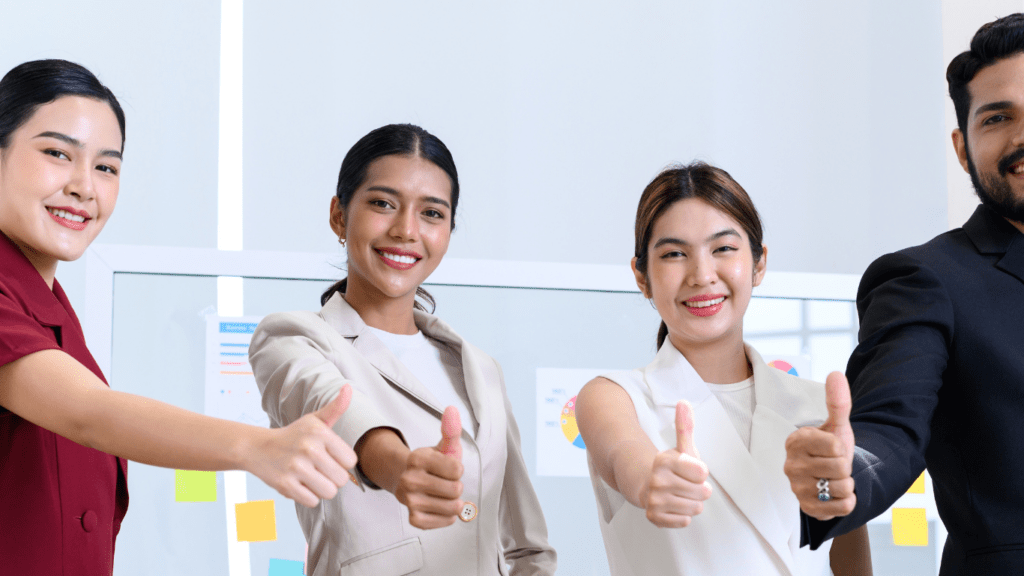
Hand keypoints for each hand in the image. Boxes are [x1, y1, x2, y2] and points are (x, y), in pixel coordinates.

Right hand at [248, 384, 358, 507]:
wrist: (257, 447)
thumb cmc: (293, 435)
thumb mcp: (314, 420)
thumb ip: (335, 408)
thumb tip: (348, 389)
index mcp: (320, 432)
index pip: (351, 461)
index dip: (342, 463)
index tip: (329, 457)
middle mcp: (309, 448)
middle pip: (341, 480)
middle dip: (332, 478)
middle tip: (318, 469)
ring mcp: (296, 467)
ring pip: (329, 492)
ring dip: (322, 489)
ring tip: (311, 478)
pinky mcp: (285, 485)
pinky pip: (312, 501)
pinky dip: (308, 497)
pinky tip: (299, 484)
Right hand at [395, 406, 464, 528]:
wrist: (407, 479)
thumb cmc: (432, 463)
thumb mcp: (443, 445)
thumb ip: (451, 429)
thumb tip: (452, 409)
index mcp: (418, 459)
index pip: (457, 470)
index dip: (457, 469)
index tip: (448, 467)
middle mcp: (410, 480)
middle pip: (456, 490)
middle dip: (456, 486)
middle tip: (444, 482)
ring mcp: (410, 501)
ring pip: (453, 507)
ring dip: (453, 502)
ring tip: (442, 494)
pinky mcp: (414, 519)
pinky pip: (445, 521)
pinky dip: (448, 516)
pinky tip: (440, 506)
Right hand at [639, 400, 712, 527]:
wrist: (646, 485)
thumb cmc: (672, 467)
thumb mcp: (681, 448)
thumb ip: (685, 426)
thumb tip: (683, 402)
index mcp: (664, 460)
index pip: (703, 472)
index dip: (701, 472)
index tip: (692, 470)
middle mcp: (656, 480)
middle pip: (702, 492)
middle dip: (699, 490)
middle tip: (687, 484)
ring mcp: (654, 499)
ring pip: (695, 508)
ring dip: (692, 503)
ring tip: (680, 495)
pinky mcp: (654, 516)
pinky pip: (685, 521)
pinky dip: (683, 516)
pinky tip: (674, 506)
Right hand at [784, 371, 856, 519]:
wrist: (828, 477)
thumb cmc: (829, 449)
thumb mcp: (835, 426)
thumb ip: (837, 402)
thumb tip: (836, 374)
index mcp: (795, 441)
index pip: (835, 447)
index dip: (841, 449)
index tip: (831, 449)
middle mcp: (791, 465)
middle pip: (840, 469)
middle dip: (844, 468)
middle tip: (833, 466)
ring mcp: (797, 488)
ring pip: (842, 488)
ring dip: (846, 485)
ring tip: (833, 479)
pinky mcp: (807, 508)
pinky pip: (843, 507)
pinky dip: (846, 502)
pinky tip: (834, 495)